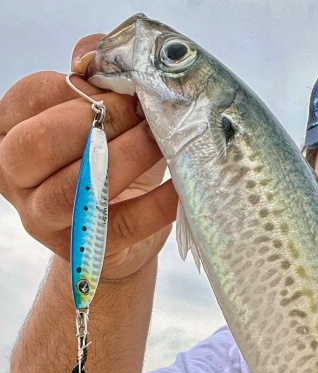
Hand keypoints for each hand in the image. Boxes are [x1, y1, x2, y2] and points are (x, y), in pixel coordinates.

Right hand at [0, 34, 177, 278]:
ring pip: (77, 187)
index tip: (121, 85)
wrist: (121, 234)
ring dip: (127, 157)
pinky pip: (123, 224)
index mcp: (8, 133)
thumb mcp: (95, 116)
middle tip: (141, 112)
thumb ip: (94, 78)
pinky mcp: (86, 249)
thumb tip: (98, 54)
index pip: (30, 99)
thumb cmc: (105, 161)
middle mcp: (15, 178)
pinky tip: (178, 185)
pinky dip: (157, 203)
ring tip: (160, 140)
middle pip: (38, 145)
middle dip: (97, 121)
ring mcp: (45, 219)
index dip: (79, 87)